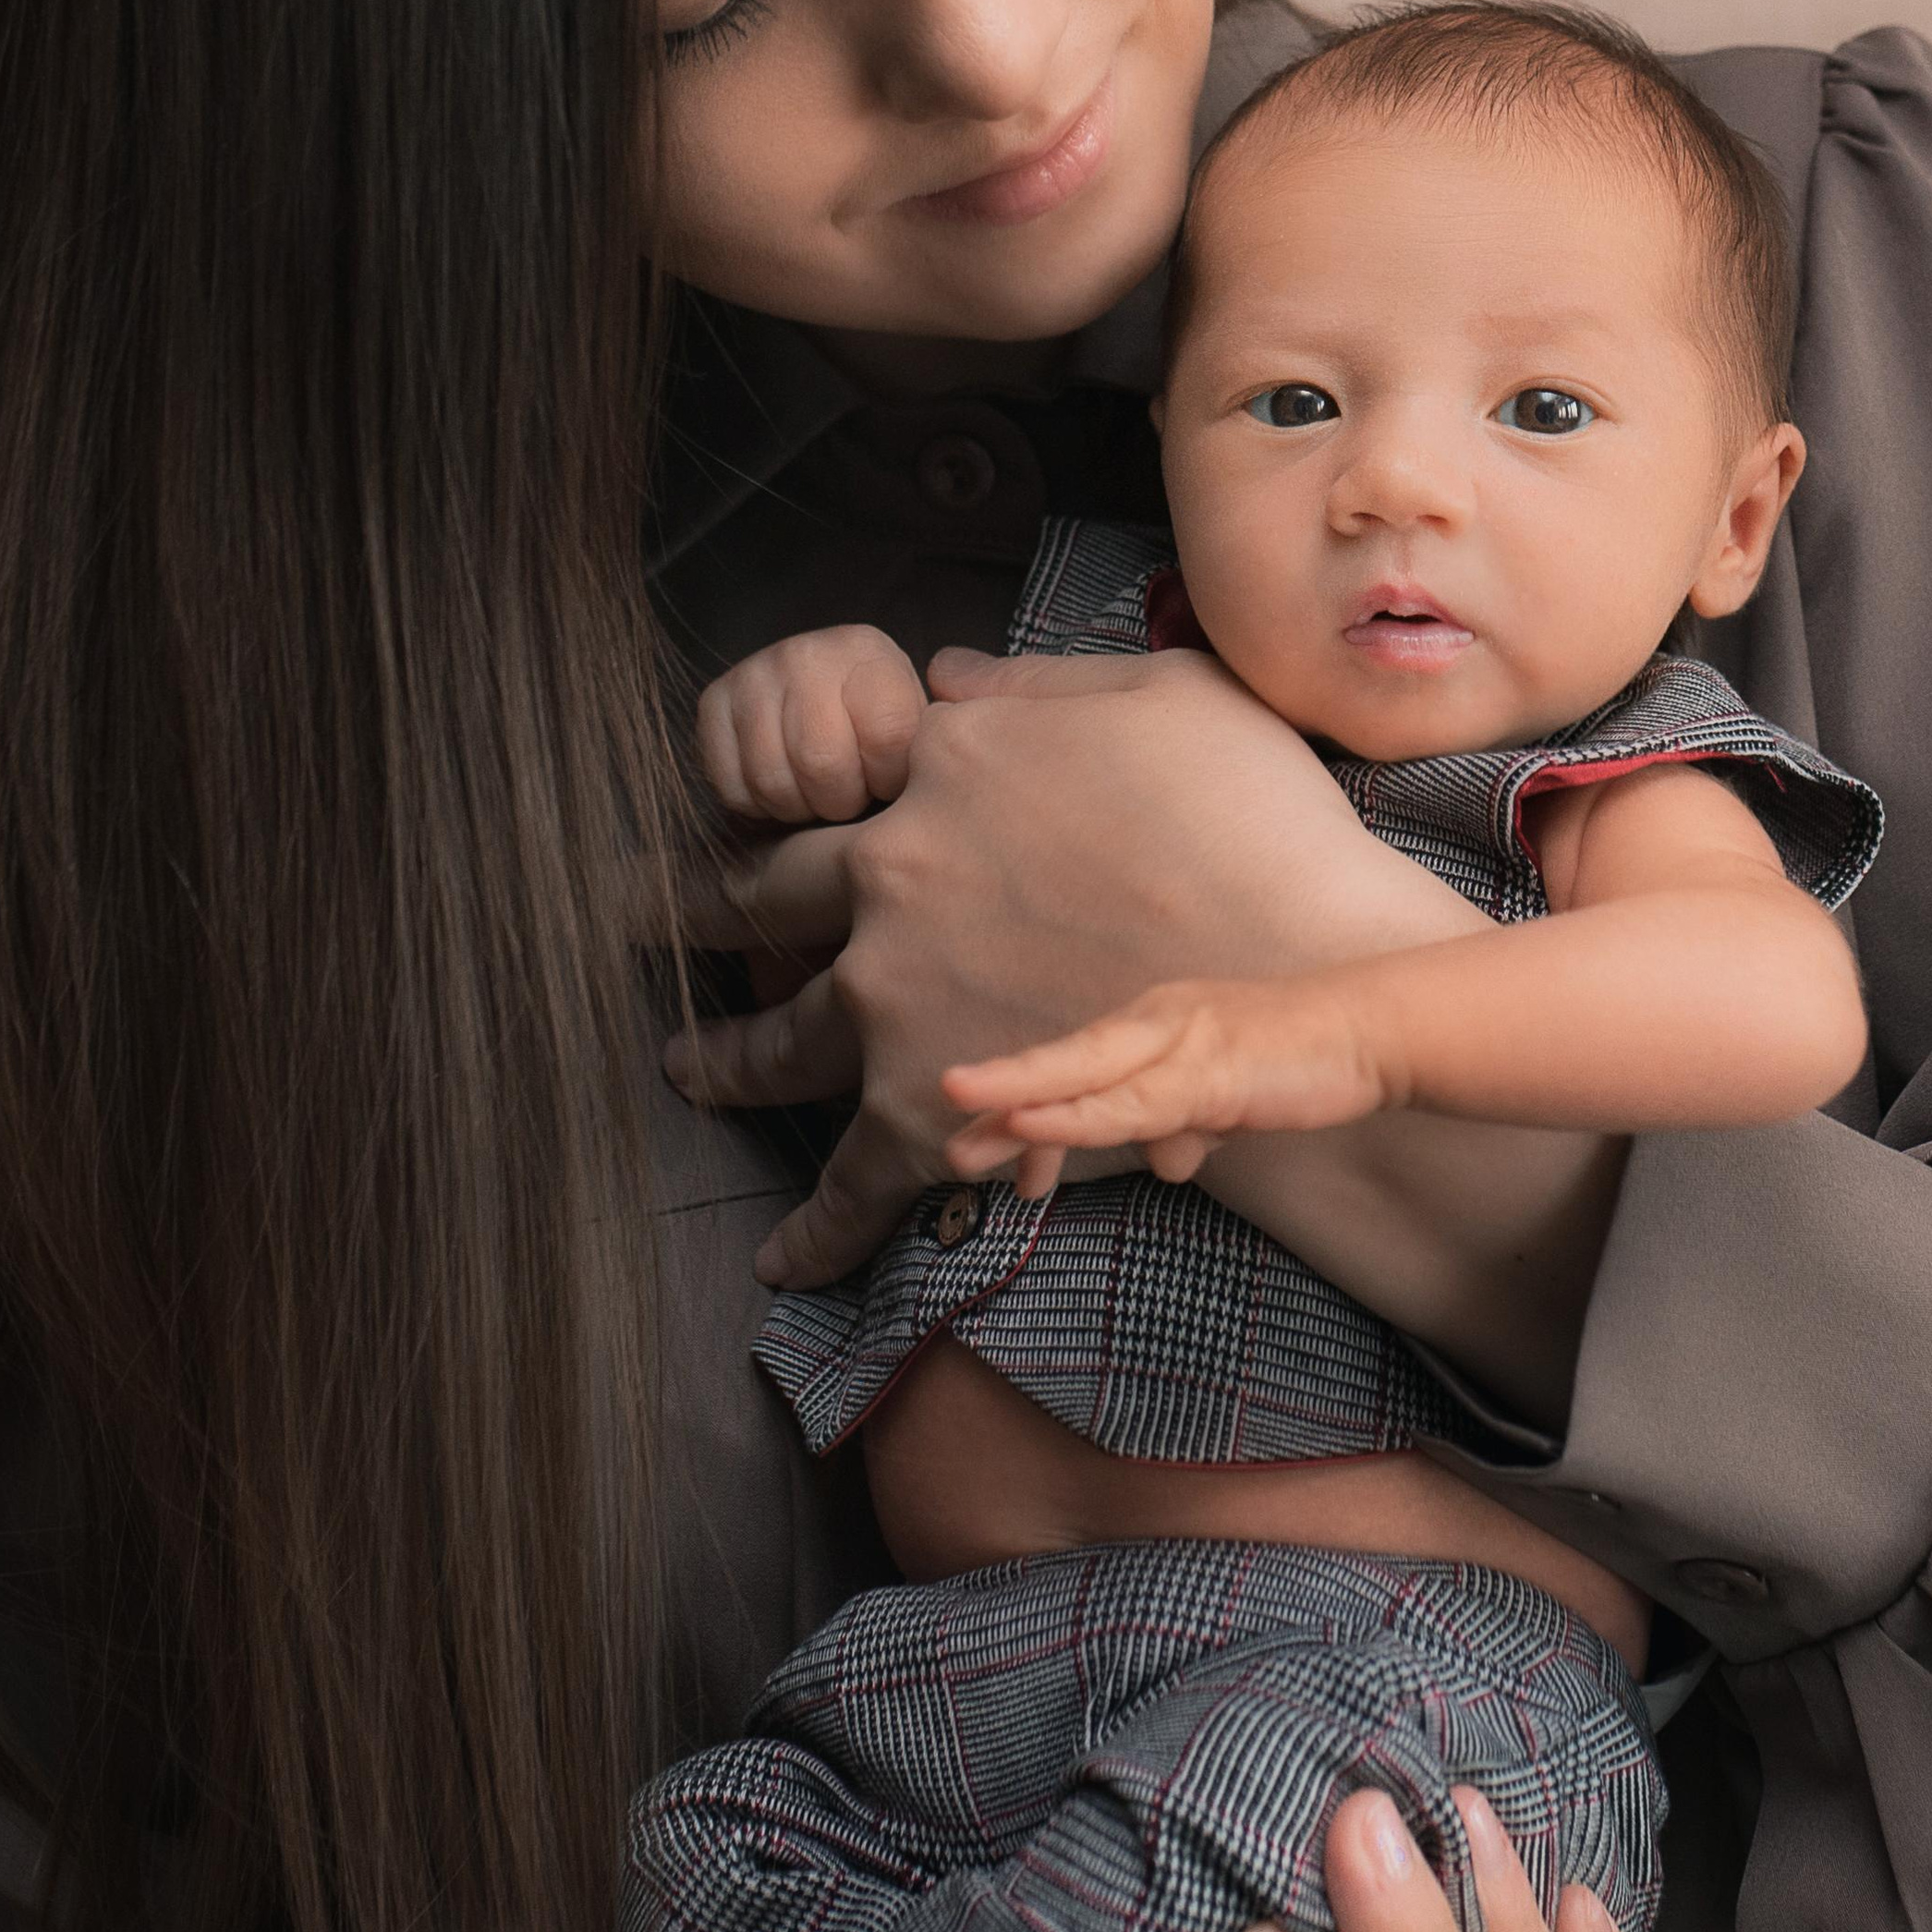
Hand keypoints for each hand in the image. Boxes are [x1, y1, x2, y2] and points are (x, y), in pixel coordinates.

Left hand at [666, 645, 1478, 1288]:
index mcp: (944, 764)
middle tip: (630, 911)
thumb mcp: (1162, 694)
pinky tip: (781, 1255)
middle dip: (686, 907)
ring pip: (773, 1039)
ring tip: (688, 1066)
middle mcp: (891, 871)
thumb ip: (1039, 684)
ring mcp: (893, 995)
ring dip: (724, 1058)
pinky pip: (845, 1183)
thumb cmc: (1256, 821)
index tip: (742, 797)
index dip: (785, 783)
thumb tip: (950, 675)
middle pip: (753, 896)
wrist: (1301, 970)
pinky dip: (811, 1227)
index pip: (841, 770)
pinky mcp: (920, 1111)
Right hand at [696, 625, 926, 825]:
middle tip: (850, 793)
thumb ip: (943, 738)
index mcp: (868, 652)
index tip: (892, 779)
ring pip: (773, 780)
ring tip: (817, 792)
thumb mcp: (921, 723)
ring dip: (799, 807)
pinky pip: (732, 786)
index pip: (888, 738)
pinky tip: (781, 785)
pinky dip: (757, 806)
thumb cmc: (878, 728)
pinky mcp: (713, 703)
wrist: (819, 701)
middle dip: (842, 800)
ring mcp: (754, 674)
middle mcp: (806, 652)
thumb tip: (955, 768)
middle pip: (821, 763)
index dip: (891, 779)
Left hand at [946, 972, 1391, 1199]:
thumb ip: (1189, 1125)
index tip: (998, 1166)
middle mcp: (1154, 1023)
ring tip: (961, 1114)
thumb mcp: (1227, 1101)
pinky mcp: (1210, 1069)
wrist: (1372, 1032)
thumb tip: (1169, 1162)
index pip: (1076, 1071)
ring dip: (1018, 1095)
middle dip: (998, 1095)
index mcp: (1153, 1028)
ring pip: (1084, 1072)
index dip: (1030, 1113)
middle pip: (1061, 1062)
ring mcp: (1180, 1040)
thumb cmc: (1299, 1061)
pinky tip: (1033, 1122)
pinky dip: (1078, 1112)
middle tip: (945, 1135)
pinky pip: (1132, 1098)